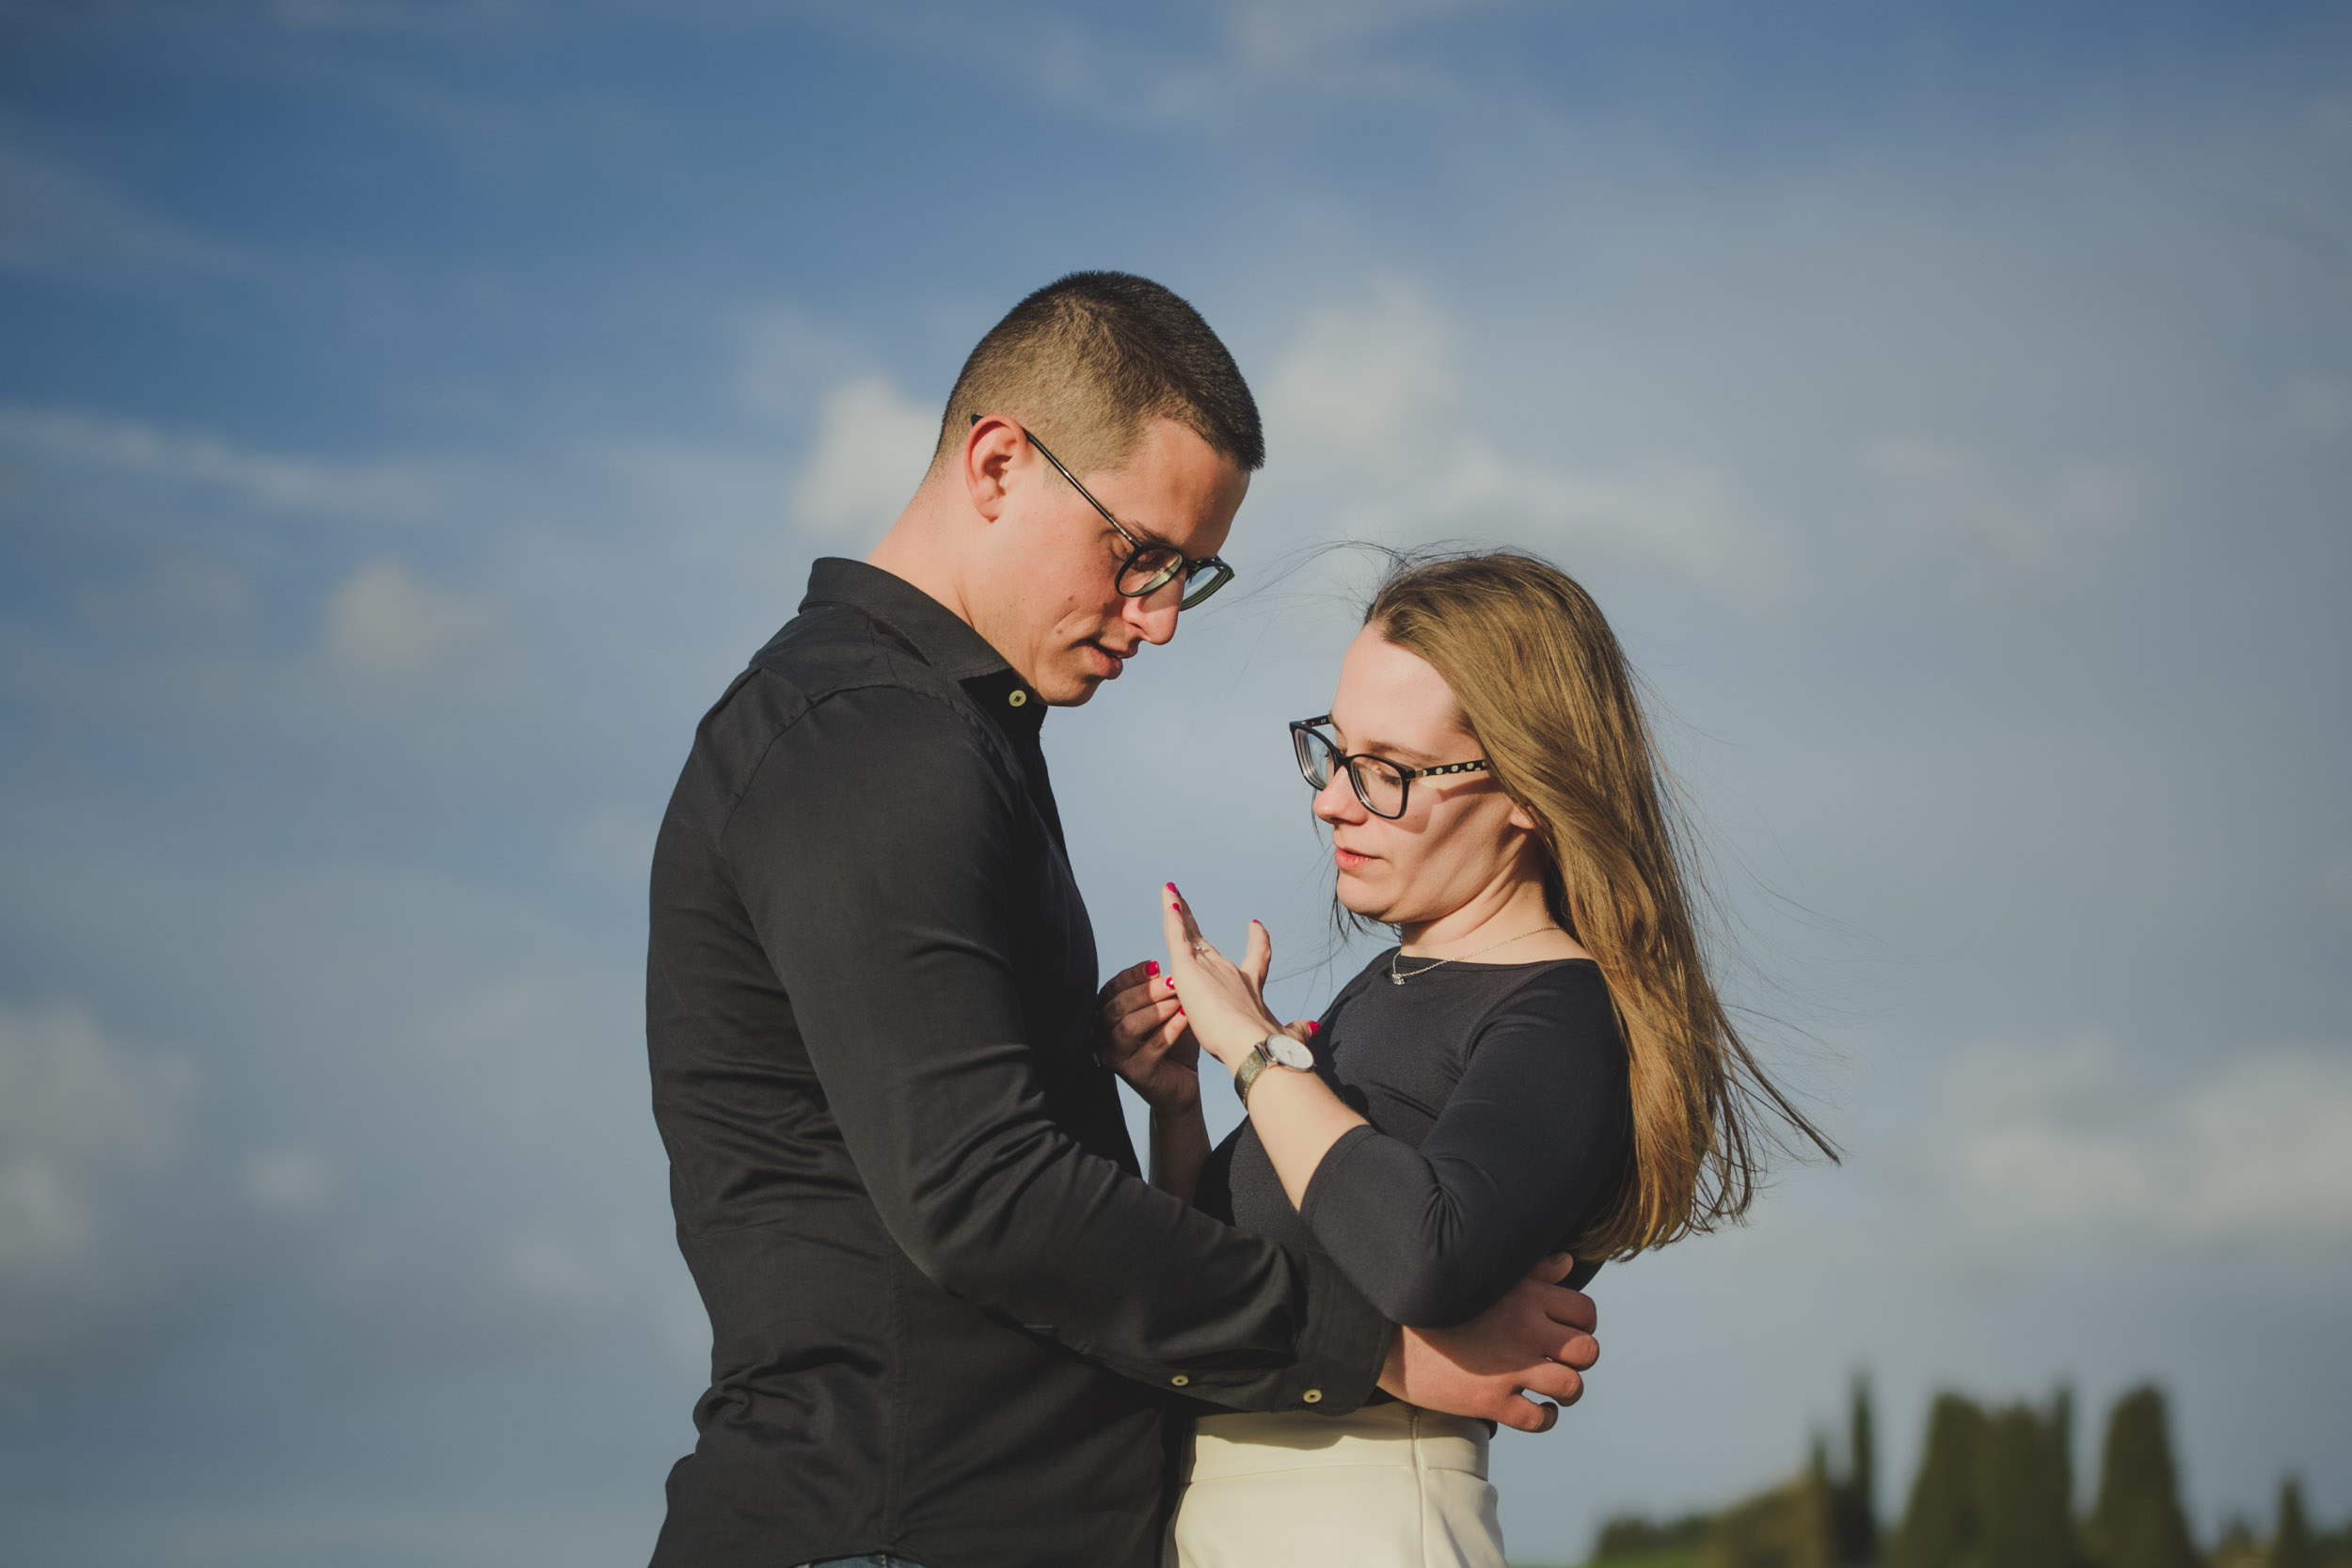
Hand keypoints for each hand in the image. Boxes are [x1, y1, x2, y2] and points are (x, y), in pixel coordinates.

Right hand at [1093, 958, 1199, 1112]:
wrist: (1183, 1081)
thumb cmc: (1172, 1041)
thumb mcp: (1165, 1008)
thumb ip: (1160, 987)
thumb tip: (1167, 958)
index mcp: (1105, 1015)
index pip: (1112, 989)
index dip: (1133, 976)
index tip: (1156, 965)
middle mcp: (1103, 1036)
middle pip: (1118, 1006)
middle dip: (1147, 991)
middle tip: (1174, 981)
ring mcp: (1116, 1057)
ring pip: (1128, 1027)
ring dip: (1155, 1010)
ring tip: (1179, 1000)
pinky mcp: (1135, 1074)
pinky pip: (1150, 1048)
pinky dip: (1169, 1030)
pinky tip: (1185, 1018)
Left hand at [1160, 883, 1290, 1070]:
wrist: (1254, 1045)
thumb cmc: (1269, 1045)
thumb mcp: (1284, 1036)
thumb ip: (1296, 1029)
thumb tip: (1312, 1027)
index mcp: (1249, 988)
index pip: (1255, 957)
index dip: (1257, 940)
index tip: (1255, 924)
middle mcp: (1230, 972)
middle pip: (1207, 944)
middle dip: (1195, 925)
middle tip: (1183, 906)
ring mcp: (1209, 967)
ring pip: (1188, 934)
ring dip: (1178, 912)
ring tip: (1170, 892)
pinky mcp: (1189, 968)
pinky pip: (1176, 934)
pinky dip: (1171, 914)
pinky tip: (1167, 895)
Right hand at [1377, 1254, 1598, 1432]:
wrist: (1387, 1331)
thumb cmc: (1436, 1301)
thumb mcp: (1486, 1276)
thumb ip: (1532, 1270)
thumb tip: (1567, 1262)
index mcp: (1526, 1295)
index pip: (1585, 1311)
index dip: (1583, 1325)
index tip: (1567, 1332)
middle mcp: (1525, 1329)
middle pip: (1587, 1351)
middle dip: (1578, 1359)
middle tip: (1560, 1361)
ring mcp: (1510, 1367)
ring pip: (1571, 1387)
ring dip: (1566, 1391)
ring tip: (1552, 1390)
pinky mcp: (1491, 1400)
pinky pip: (1539, 1418)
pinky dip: (1545, 1417)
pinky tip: (1537, 1410)